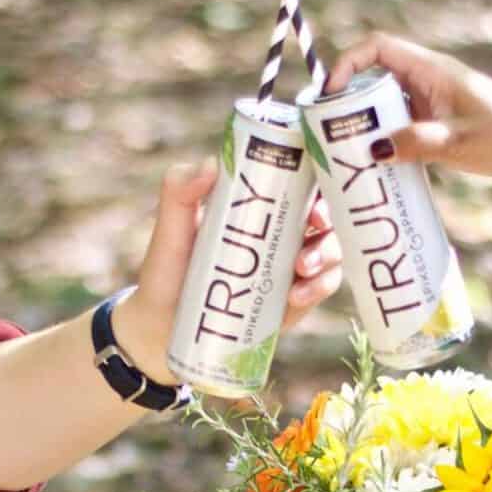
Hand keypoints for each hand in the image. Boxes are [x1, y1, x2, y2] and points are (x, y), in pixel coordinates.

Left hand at [113, 163, 342, 385]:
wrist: (162, 327)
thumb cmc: (167, 270)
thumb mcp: (171, 226)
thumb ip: (180, 190)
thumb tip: (212, 164)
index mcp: (259, 208)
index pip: (300, 185)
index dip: (319, 183)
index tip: (312, 190)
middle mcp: (280, 235)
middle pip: (325, 219)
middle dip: (329, 222)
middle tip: (316, 228)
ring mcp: (288, 270)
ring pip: (330, 254)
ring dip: (327, 256)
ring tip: (302, 268)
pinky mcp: (291, 304)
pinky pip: (319, 290)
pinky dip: (318, 289)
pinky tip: (296, 296)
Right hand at [327, 33, 491, 194]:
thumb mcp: (456, 143)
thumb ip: (414, 143)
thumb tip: (373, 148)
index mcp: (432, 70)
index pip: (378, 47)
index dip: (348, 63)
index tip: (331, 95)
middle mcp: (430, 80)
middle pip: (375, 76)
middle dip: (350, 101)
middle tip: (331, 133)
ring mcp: (434, 102)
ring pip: (386, 104)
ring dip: (367, 124)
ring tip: (349, 154)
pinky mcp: (440, 124)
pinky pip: (402, 125)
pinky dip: (387, 141)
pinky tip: (380, 167)